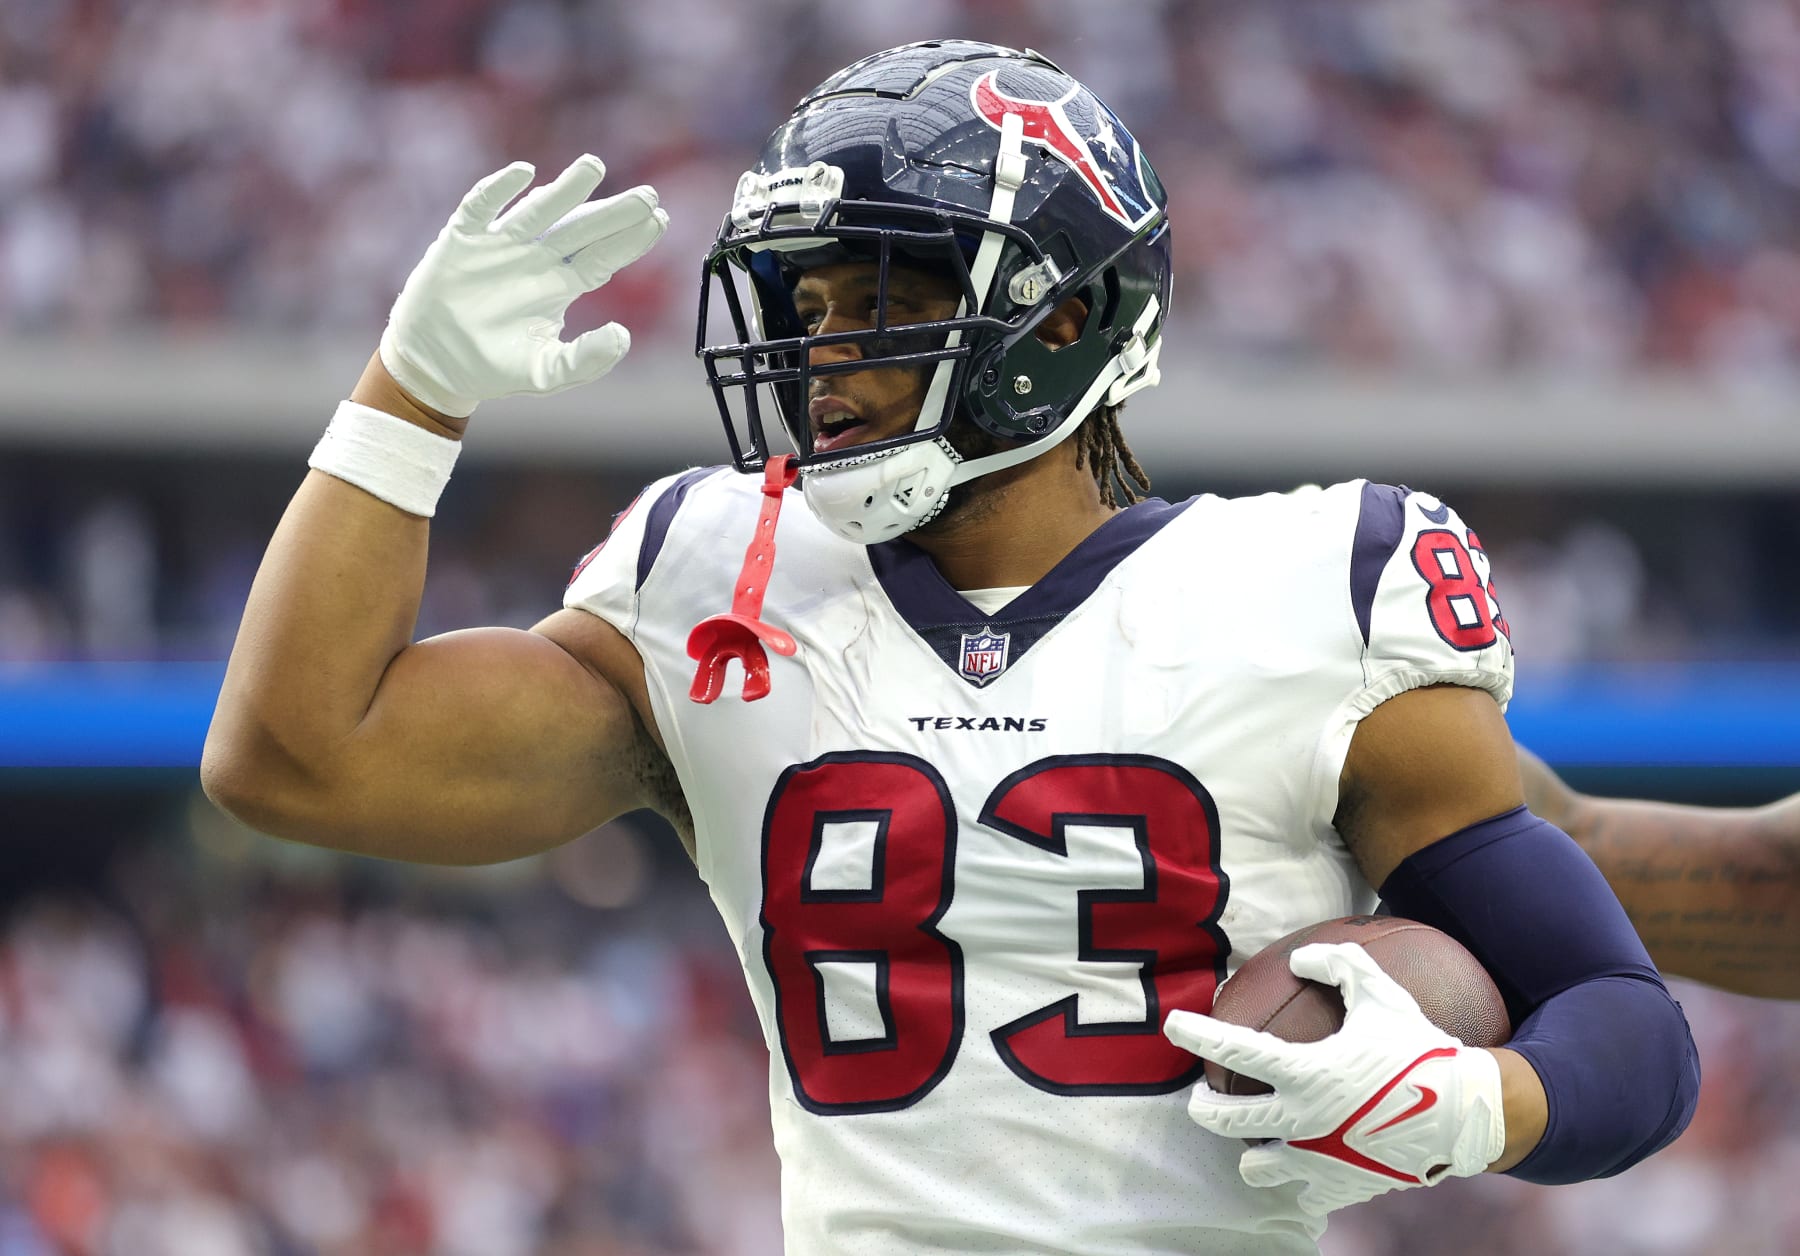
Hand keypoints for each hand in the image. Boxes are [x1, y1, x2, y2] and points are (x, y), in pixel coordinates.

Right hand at [379, 155, 668, 417]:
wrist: (436, 365)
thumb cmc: (495, 366)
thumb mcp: (547, 372)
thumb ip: (586, 359)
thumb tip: (623, 336)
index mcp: (560, 284)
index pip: (604, 256)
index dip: (631, 239)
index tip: (660, 219)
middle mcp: (537, 258)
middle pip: (582, 228)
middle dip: (614, 211)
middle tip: (648, 195)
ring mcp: (501, 246)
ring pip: (539, 211)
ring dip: (566, 189)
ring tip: (594, 166)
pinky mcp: (463, 240)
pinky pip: (482, 208)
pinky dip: (498, 189)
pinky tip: (522, 173)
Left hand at [1163, 942, 1505, 1217]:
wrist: (1467, 1115)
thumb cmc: (1421, 1049)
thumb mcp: (1382, 994)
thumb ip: (1339, 963)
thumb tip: (1302, 956)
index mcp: (1305, 1073)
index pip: (1233, 1052)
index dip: (1197, 1035)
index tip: (1173, 1025)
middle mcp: (1302, 1121)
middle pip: (1226, 1120)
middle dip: (1203, 1108)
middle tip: (1202, 1098)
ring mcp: (1318, 1160)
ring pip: (1256, 1167)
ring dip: (1250, 1152)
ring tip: (1254, 1140)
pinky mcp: (1340, 1188)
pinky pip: (1304, 1195)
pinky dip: (1299, 1183)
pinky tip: (1302, 1171)